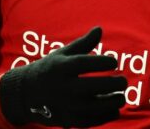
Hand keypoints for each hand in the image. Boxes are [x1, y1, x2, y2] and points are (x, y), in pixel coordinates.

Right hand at [0, 26, 126, 126]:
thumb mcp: (63, 53)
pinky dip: (104, 117)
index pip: (85, 63)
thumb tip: (100, 29)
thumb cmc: (50, 68)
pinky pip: (88, 121)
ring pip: (93, 107)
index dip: (103, 62)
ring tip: (121, 96)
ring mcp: (64, 105)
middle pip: (92, 87)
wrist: (25, 93)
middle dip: (113, 84)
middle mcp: (63, 87)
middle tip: (123, 81)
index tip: (114, 62)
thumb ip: (83, 43)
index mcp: (62, 67)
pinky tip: (114, 110)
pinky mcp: (66, 120)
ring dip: (112, 102)